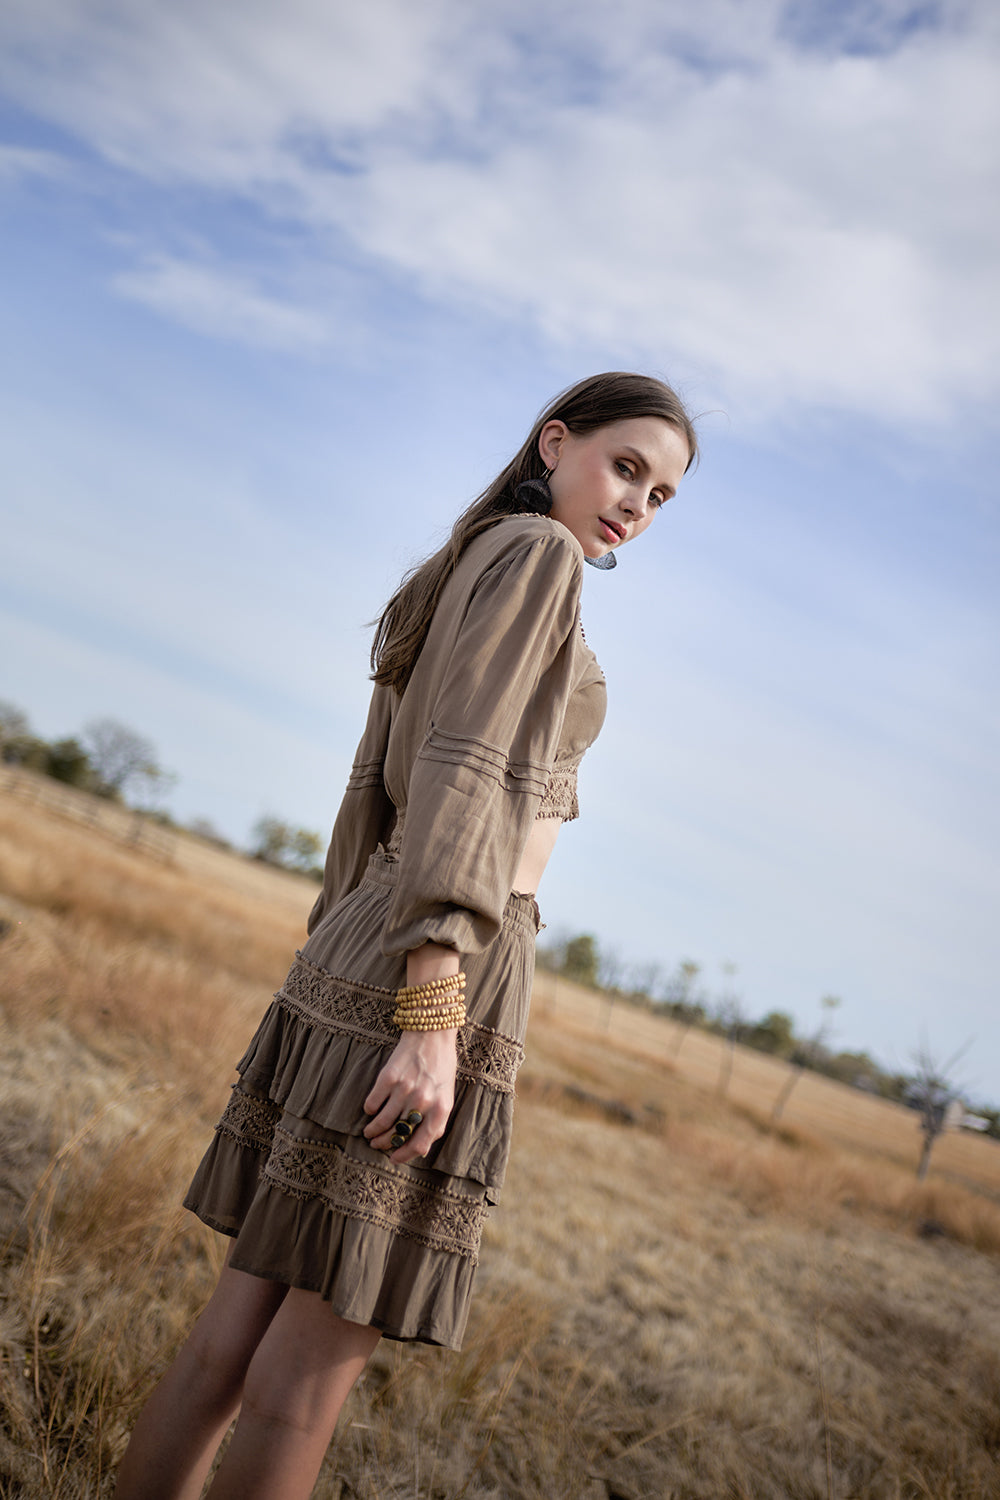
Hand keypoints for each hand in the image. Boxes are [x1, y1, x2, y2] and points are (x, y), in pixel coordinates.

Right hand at [362, 1028, 457, 1164]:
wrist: (432, 1033)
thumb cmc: (441, 1066)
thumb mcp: (446, 1095)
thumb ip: (435, 1120)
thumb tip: (419, 1146)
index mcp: (440, 1109)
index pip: (421, 1144)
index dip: (405, 1155)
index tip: (394, 1158)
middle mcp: (422, 1102)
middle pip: (397, 1134)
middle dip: (384, 1143)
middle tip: (376, 1144)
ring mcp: (405, 1090)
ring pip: (382, 1121)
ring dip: (372, 1131)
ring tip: (369, 1132)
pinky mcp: (388, 1078)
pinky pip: (372, 1103)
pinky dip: (369, 1109)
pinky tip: (370, 1109)